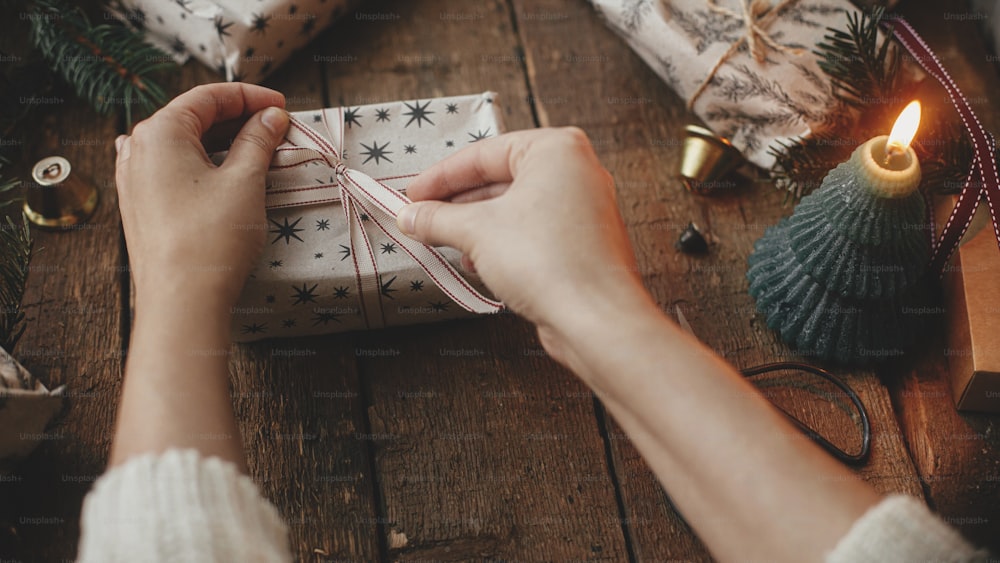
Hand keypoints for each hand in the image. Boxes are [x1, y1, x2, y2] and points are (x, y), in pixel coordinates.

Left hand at [115, 83, 290, 310]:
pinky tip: (227, 176)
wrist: (182, 301)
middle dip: (238, 120)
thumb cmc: (211, 238)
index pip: (209, 97)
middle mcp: (138, 149)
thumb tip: (271, 118)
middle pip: (194, 118)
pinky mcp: (142, 207)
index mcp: (159, 132)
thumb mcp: (245, 181)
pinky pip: (176, 172)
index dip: (251, 97)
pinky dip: (206, 166)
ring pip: (185, 146)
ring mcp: (135, 180)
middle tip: (277, 129)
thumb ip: (259, 141)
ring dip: (224, 144)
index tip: (282, 107)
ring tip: (260, 153)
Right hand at [397, 128, 646, 345]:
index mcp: (557, 150)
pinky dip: (503, 243)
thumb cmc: (548, 262)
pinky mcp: (583, 243)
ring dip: (477, 226)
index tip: (413, 194)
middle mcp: (576, 173)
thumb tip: (410, 216)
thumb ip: (438, 218)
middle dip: (458, 203)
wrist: (595, 319)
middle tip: (422, 217)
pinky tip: (478, 263)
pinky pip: (533, 232)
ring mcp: (583, 209)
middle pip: (501, 179)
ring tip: (445, 242)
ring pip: (516, 208)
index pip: (484, 153)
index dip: (441, 176)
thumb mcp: (477, 231)